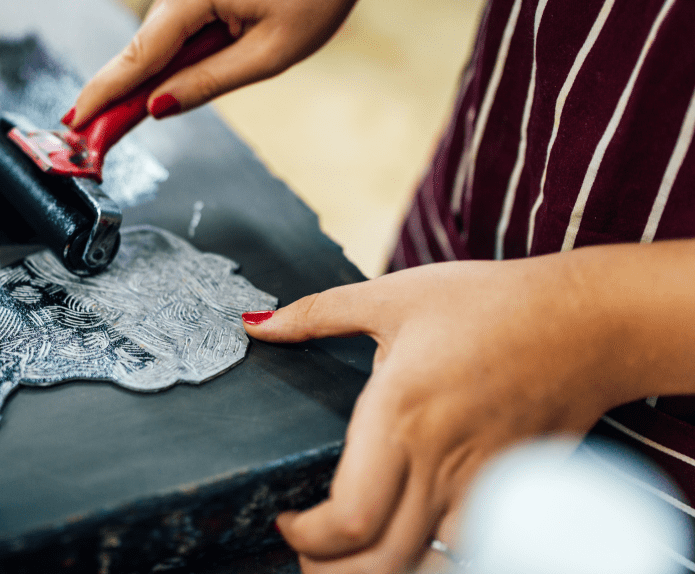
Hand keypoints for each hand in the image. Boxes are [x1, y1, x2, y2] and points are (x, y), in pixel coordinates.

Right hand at [68, 0, 407, 126]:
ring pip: (164, 35)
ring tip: (201, 85)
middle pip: (145, 48)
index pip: (136, 56)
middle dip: (132, 91)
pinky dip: (183, 46)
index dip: (103, 94)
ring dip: (171, 67)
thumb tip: (160, 106)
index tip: (73, 121)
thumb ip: (208, 82)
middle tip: (109, 134)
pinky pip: (180, 19)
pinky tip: (217, 54)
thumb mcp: (268, 54)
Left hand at [245, 254, 644, 572]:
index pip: (348, 519)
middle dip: (330, 571)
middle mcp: (439, 460)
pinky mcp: (515, 492)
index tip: (287, 522)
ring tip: (353, 555)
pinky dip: (437, 558)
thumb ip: (316, 314)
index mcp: (398, 413)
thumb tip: (255, 323)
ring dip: (382, 571)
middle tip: (309, 552)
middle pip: (380, 563)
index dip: (307, 539)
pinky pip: (472, 549)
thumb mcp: (392, 296)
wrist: (586, 321)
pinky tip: (414, 542)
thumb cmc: (487, 303)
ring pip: (426, 567)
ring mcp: (483, 483)